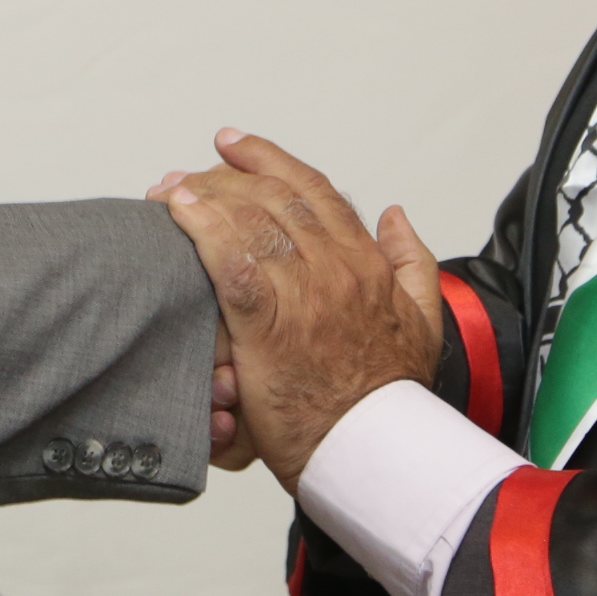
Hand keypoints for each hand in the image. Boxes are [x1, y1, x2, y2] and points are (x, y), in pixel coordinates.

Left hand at [150, 129, 444, 492]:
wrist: (375, 450)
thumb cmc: (390, 397)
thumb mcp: (425, 318)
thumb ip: (412, 260)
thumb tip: (394, 215)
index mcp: (366, 263)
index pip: (316, 191)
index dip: (272, 161)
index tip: (237, 146)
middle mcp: (335, 268)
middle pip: (274, 199)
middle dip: (226, 175)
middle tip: (192, 170)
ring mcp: (302, 296)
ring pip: (250, 222)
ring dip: (206, 197)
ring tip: (171, 189)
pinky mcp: (269, 328)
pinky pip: (230, 264)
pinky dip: (202, 231)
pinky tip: (178, 213)